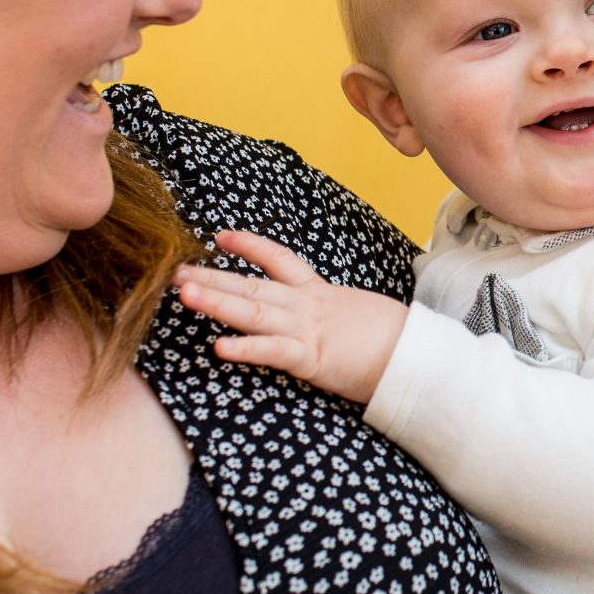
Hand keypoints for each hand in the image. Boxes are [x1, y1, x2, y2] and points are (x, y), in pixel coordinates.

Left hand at [175, 229, 408, 402]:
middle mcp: (307, 306)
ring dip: (216, 301)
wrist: (416, 355)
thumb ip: (333, 312)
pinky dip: (245, 348)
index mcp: (319, 294)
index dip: (249, 246)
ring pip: (254, 311)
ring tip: (185, 292)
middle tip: (177, 269)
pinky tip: (218, 346)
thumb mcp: (357, 313)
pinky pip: (272, 351)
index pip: (279, 260)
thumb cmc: (393, 338)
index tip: (220, 235)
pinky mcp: (311, 358)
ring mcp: (307, 329)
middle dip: (213, 277)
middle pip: (252, 285)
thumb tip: (325, 316)